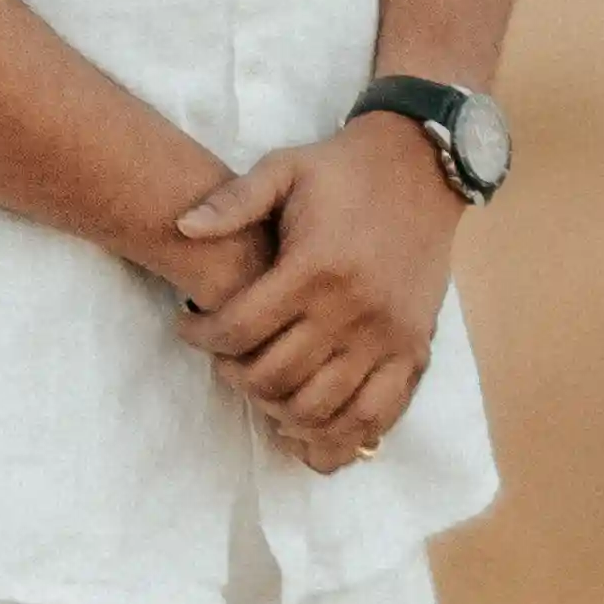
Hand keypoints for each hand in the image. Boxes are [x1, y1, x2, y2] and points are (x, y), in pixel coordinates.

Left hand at [172, 116, 460, 476]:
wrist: (421, 170)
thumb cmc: (343, 171)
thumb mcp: (283, 168)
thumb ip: (232, 201)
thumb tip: (182, 226)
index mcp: (314, 268)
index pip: (241, 328)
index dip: (201, 338)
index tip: (186, 328)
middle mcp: (352, 311)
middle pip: (274, 377)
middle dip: (233, 376)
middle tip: (221, 359)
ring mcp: (387, 338)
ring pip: (320, 408)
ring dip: (277, 411)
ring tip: (258, 390)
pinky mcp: (414, 351)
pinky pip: (375, 415)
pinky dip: (338, 435)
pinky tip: (307, 429)